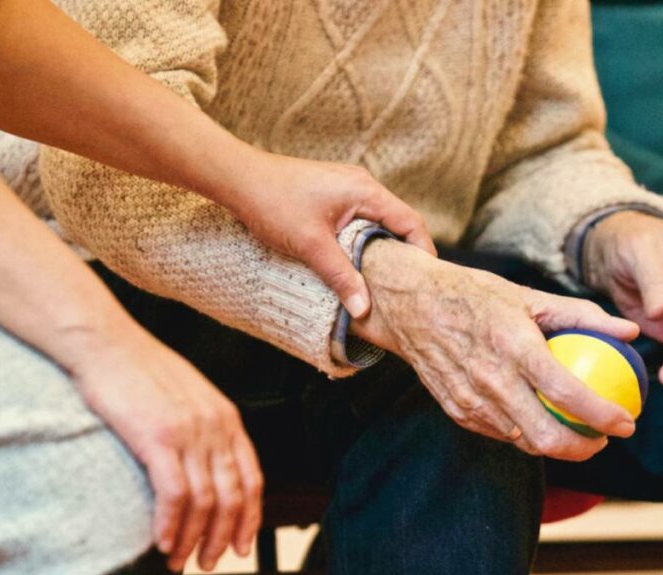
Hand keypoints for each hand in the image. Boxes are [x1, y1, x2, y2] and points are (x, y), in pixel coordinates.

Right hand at [63, 324, 262, 572]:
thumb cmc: (138, 370)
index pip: (252, 479)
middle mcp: (215, 426)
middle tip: (207, 561)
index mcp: (226, 418)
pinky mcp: (158, 437)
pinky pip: (174, 494)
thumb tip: (204, 467)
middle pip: (232, 497)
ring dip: (192, 538)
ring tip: (178, 559)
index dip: (249, 518)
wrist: (105, 343)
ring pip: (205, 501)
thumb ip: (203, 429)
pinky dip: (170, 524)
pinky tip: (162, 541)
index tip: (240, 545)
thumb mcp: (188, 396)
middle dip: (221, 537)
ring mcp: (189, 432)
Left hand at [227, 153, 435, 317]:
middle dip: (404, 254)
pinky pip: (360, 220)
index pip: (411, 222)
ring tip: (382, 280)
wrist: (237, 178)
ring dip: (381, 249)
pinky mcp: (332, 194)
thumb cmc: (273, 203)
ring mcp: (347, 188)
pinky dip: (363, 241)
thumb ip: (341, 277)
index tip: (425, 281)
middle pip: (398, 223)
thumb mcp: (311, 245)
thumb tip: (364, 309)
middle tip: (406, 287)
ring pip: (377, 222)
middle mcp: (362, 185)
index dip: (423, 252)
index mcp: (366, 191)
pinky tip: (355, 262)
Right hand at [351, 240, 639, 461]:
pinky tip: (541, 421)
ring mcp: (471, 401)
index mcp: (513, 346)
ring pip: (524, 442)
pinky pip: (501, 434)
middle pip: (546, 436)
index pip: (567, 393)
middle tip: (604, 439)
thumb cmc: (475, 295)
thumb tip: (629, 331)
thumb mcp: (529, 295)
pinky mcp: (458, 412)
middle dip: (584, 448)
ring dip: (557, 445)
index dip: (603, 415)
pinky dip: (526, 434)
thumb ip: (582, 315)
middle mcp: (491, 379)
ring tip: (578, 433)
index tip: (627, 423)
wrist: (410, 305)